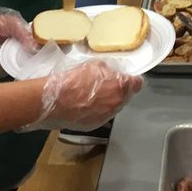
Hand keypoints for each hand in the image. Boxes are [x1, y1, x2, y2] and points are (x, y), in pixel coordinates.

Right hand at [25, 60, 142, 131]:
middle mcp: (117, 103)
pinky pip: (103, 115)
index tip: (128, 78)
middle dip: (120, 90)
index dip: (133, 79)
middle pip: (126, 96)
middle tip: (107, 84)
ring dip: (110, 100)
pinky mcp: (96, 125)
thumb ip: (108, 70)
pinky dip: (99, 109)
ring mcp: (107, 116)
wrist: (54, 100)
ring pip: (114, 106)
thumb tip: (113, 73)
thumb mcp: (94, 65)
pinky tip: (88, 104)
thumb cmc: (73, 80)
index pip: (137, 84)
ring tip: (95, 94)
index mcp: (119, 87)